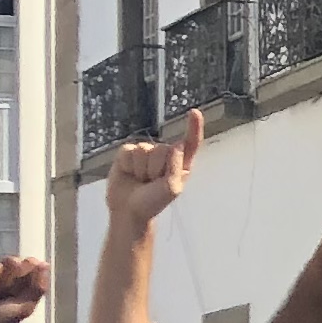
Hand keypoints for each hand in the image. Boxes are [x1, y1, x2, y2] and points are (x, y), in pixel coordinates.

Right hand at [105, 112, 201, 229]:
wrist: (129, 209)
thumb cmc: (153, 202)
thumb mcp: (171, 189)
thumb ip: (176, 168)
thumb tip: (176, 145)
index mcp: (180, 163)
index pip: (190, 143)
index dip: (193, 127)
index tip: (194, 112)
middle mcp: (163, 154)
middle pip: (163, 150)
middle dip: (156, 169)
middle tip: (151, 183)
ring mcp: (145, 152)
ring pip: (144, 150)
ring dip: (141, 169)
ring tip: (140, 180)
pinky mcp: (128, 153)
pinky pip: (128, 151)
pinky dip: (128, 165)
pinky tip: (129, 174)